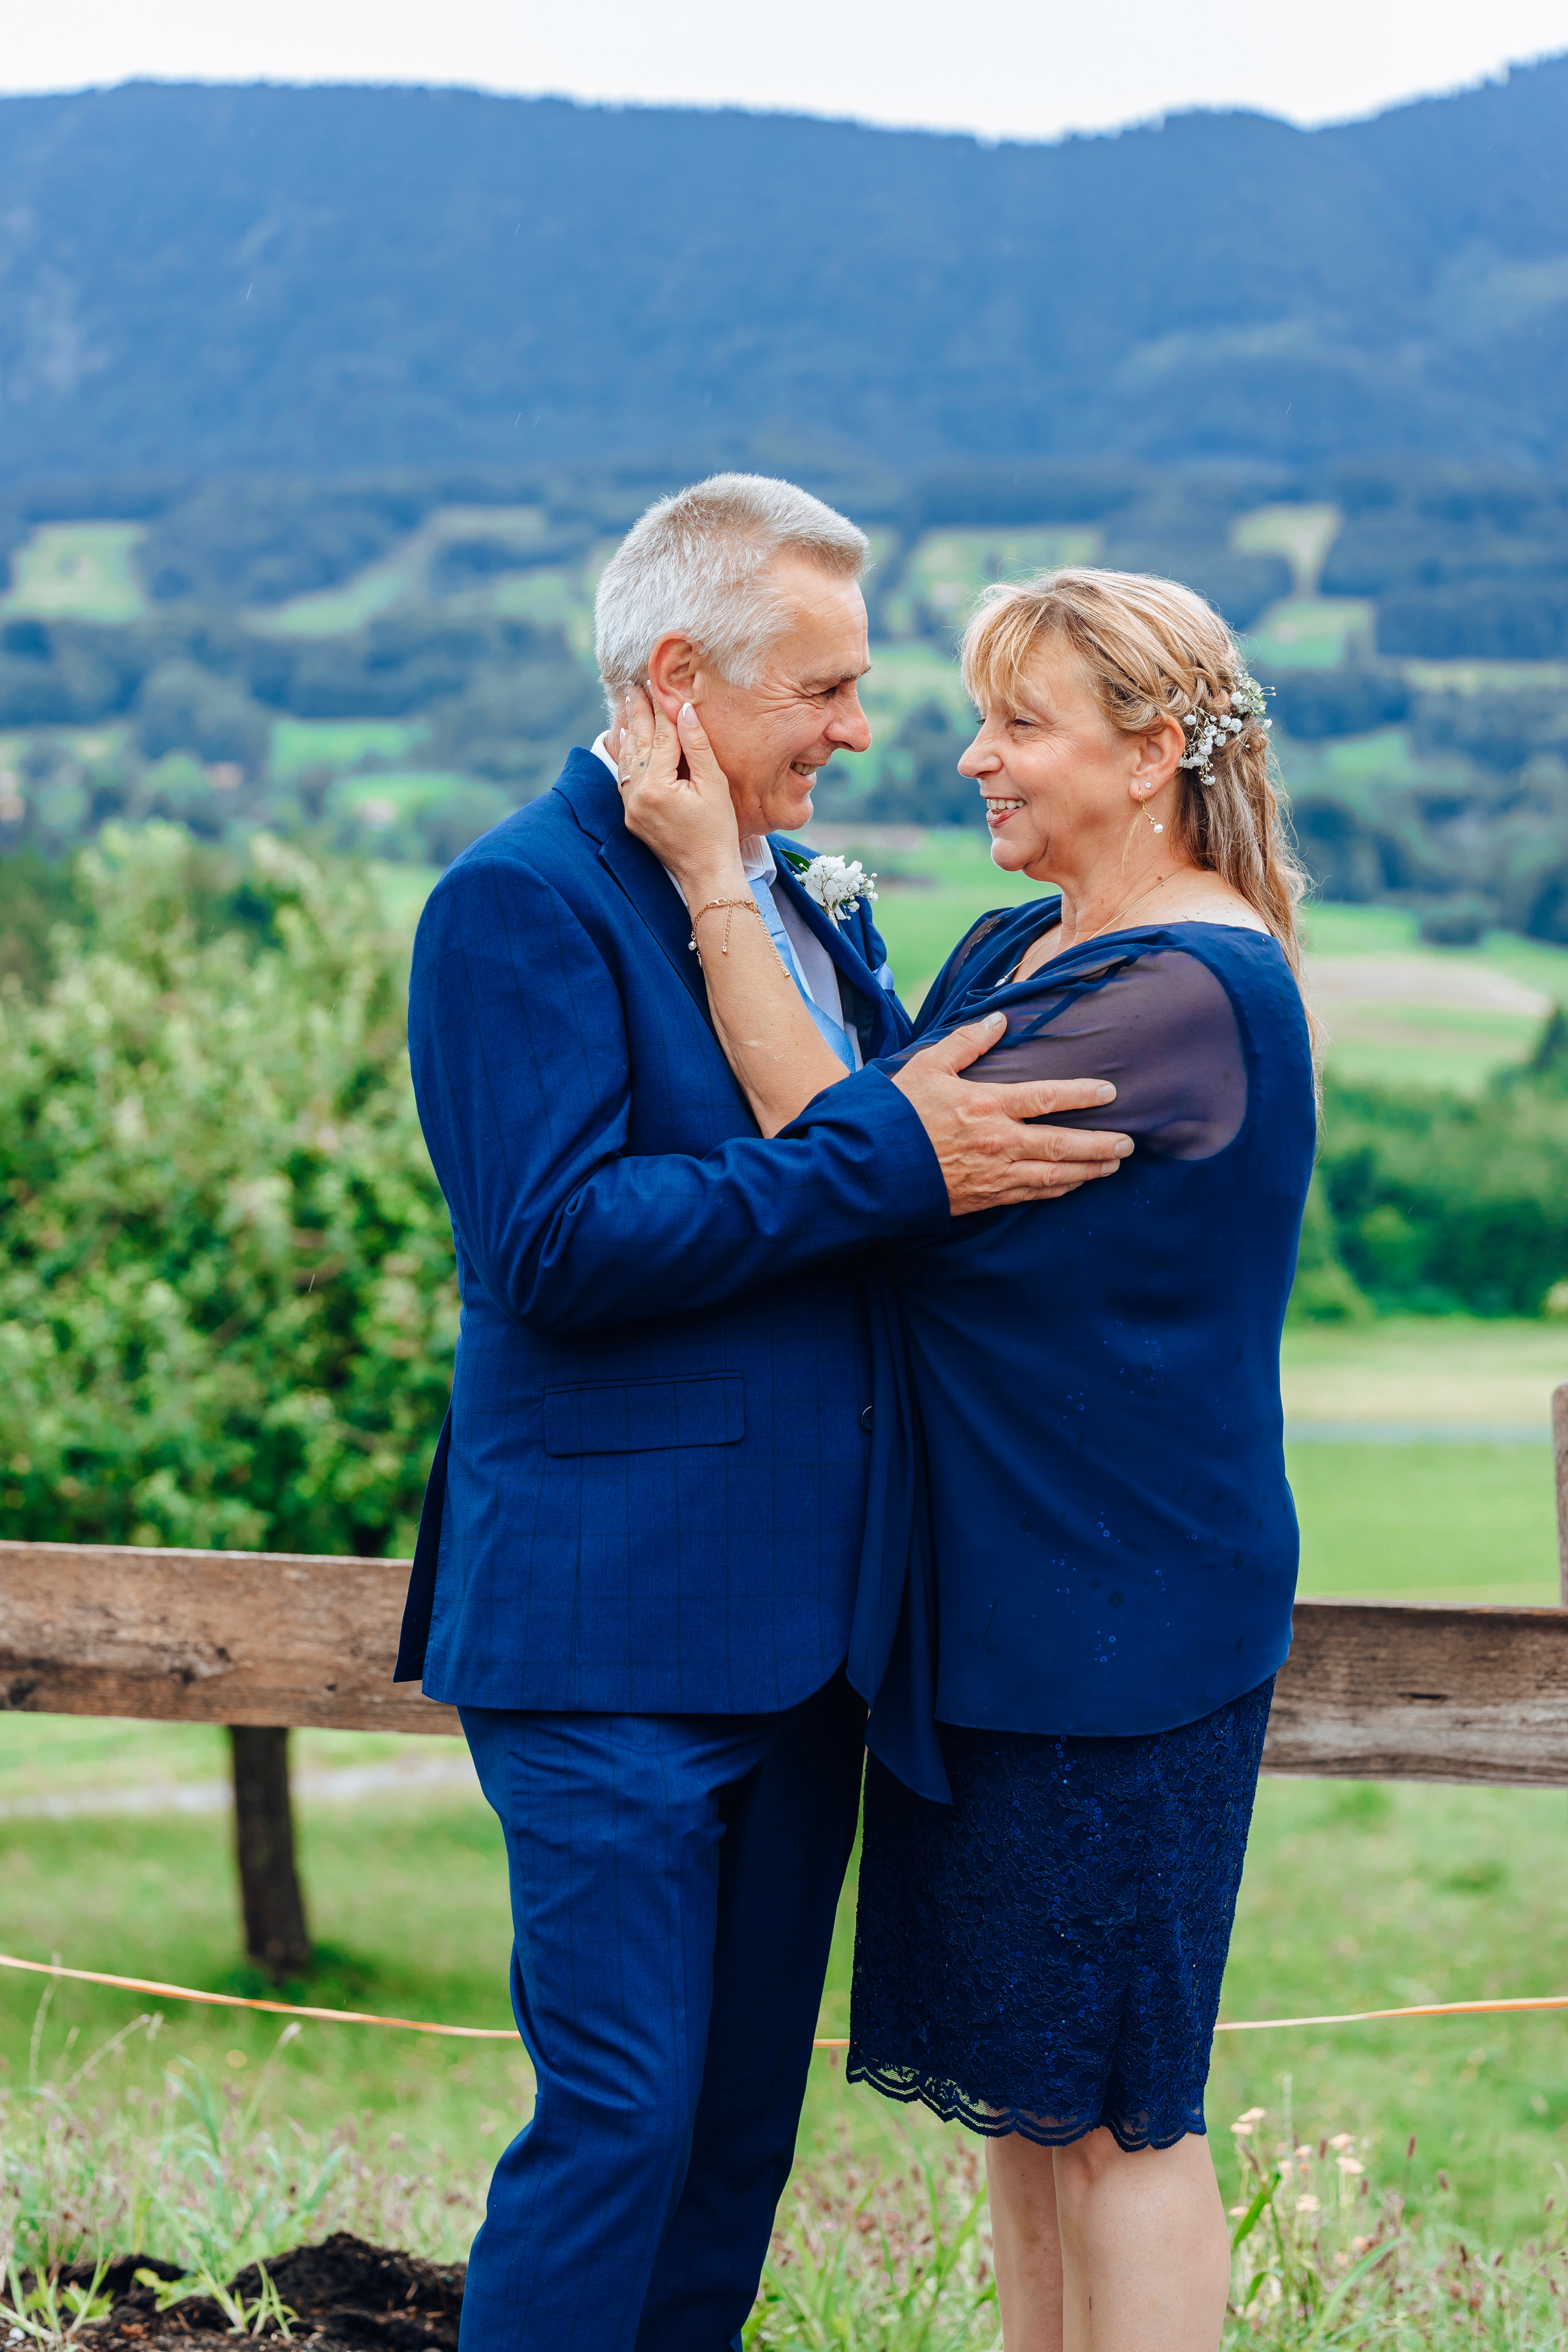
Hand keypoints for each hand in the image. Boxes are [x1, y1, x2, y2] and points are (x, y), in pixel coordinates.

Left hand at [617, 687, 743, 890]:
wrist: (706, 873)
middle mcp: (637, 795)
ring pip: (626, 760)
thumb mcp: (714, 784)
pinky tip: (625, 740)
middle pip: (637, 744)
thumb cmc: (717, 830)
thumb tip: (683, 710)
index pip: (660, 736)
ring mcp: (631, 807)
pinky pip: (624, 778)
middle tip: (633, 687)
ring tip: (626, 705)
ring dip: (627, 730)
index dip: (660, 709)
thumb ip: (696, 745)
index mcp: (657, 786)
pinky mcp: (631, 816)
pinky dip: (625, 756)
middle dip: (637, 713)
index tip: (657, 684)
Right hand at [893, 1015, 1130, 1213]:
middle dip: (1100, 1144)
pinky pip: (1031, 1194)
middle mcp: (998, 1142)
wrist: (869, 1167)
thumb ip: (966, 1043)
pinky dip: (1058, 1190)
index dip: (1082, 1095)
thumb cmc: (896, 1113)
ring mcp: (993, 1174)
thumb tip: (999, 1020)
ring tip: (1113, 1164)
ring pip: (1054, 1175)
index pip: (1047, 1098)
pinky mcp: (984, 1198)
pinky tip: (1073, 1184)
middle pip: (1063, 1144)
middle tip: (1129, 1142)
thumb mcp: (927, 1066)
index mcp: (986, 1105)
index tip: (1110, 1093)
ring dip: (1088, 1170)